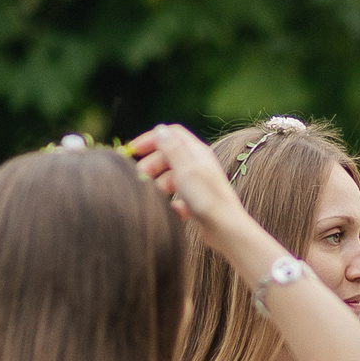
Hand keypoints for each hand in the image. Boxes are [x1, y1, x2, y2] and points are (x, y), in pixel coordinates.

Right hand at [125, 123, 260, 243]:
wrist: (226, 231)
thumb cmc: (207, 199)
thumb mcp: (185, 170)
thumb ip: (172, 149)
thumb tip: (160, 129)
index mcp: (198, 152)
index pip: (171, 134)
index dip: (151, 138)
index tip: (133, 150)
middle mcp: (199, 165)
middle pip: (169, 156)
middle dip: (152, 164)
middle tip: (139, 177)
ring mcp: (199, 184)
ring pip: (172, 178)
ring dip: (159, 184)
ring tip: (153, 197)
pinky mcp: (198, 203)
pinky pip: (178, 198)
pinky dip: (171, 203)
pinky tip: (172, 212)